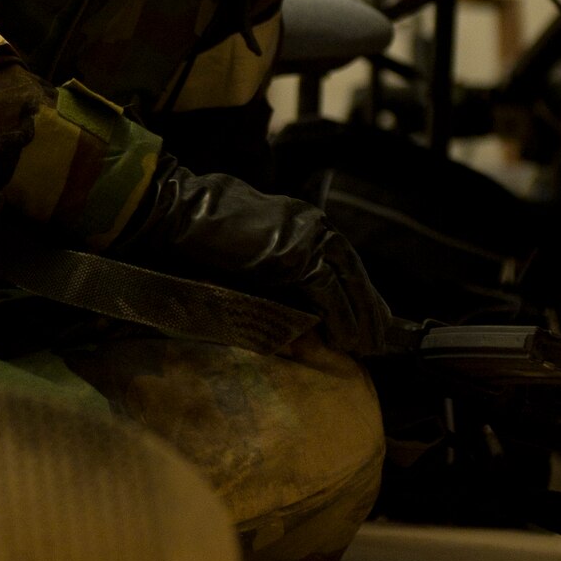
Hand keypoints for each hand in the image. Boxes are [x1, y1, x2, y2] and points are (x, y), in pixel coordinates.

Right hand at [114, 156, 396, 356]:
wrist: (179, 213)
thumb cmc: (202, 236)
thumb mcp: (251, 254)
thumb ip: (277, 272)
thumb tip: (300, 309)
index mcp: (303, 222)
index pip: (341, 262)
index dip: (358, 294)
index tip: (369, 322)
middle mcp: (311, 225)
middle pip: (351, 271)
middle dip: (368, 308)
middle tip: (380, 343)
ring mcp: (305, 235)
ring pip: (346, 281)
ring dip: (361, 317)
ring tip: (368, 347)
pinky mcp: (294, 252)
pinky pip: (328, 289)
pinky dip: (341, 315)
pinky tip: (347, 339)